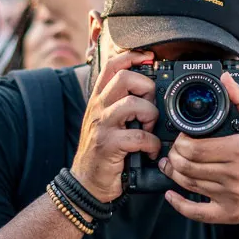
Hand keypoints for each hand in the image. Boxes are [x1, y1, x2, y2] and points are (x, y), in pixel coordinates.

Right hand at [71, 51, 160, 202]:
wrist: (86, 182)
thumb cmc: (102, 151)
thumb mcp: (106, 122)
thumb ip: (120, 104)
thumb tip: (149, 90)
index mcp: (100, 99)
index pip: (112, 66)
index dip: (132, 56)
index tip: (149, 57)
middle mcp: (99, 108)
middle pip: (125, 78)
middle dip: (147, 89)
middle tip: (151, 108)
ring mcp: (102, 126)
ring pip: (133, 104)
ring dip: (150, 117)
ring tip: (150, 131)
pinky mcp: (109, 145)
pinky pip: (139, 136)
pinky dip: (152, 144)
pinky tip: (150, 152)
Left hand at [158, 72, 238, 223]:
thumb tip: (224, 79)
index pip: (194, 148)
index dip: (180, 142)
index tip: (181, 137)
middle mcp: (234, 174)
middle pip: (187, 166)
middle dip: (173, 156)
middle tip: (173, 150)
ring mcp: (230, 196)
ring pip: (189, 184)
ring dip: (173, 174)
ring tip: (170, 164)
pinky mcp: (228, 213)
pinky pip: (196, 212)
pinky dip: (179, 204)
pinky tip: (171, 195)